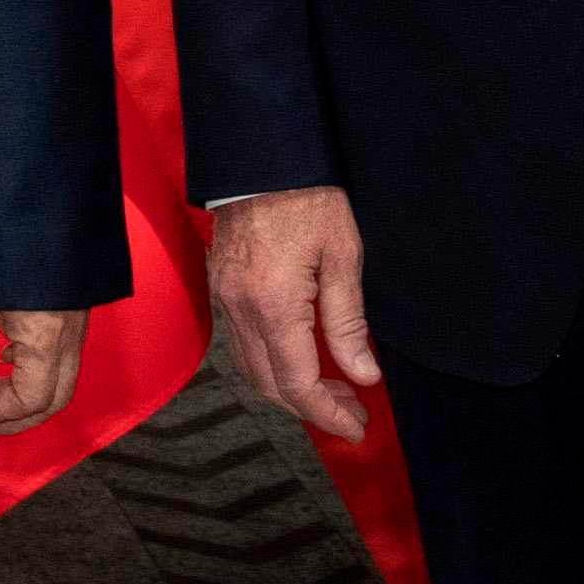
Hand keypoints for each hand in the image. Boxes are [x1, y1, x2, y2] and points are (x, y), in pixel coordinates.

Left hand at [0, 307, 82, 433]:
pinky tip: (9, 364)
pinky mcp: (72, 315)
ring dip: (28, 400)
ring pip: (62, 384)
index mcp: (45, 337)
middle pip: (53, 401)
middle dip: (18, 419)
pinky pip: (62, 360)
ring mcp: (76, 326)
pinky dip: (37, 375)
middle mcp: (69, 337)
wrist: (28, 198)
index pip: (29, 400)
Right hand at [204, 189, 383, 443]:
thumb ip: (349, 322)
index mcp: (274, 304)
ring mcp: (223, 298)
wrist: (260, 156)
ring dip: (289, 388)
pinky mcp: (219, 286)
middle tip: (353, 411)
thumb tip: (364, 375)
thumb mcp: (342, 257)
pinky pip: (241, 343)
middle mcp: (240, 309)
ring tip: (333, 387)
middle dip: (311, 408)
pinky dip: (271, 362)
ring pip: (251, 368)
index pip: (298, 383)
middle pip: (270, 385)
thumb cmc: (309, 199)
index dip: (329, 414)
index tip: (357, 427)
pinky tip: (301, 354)